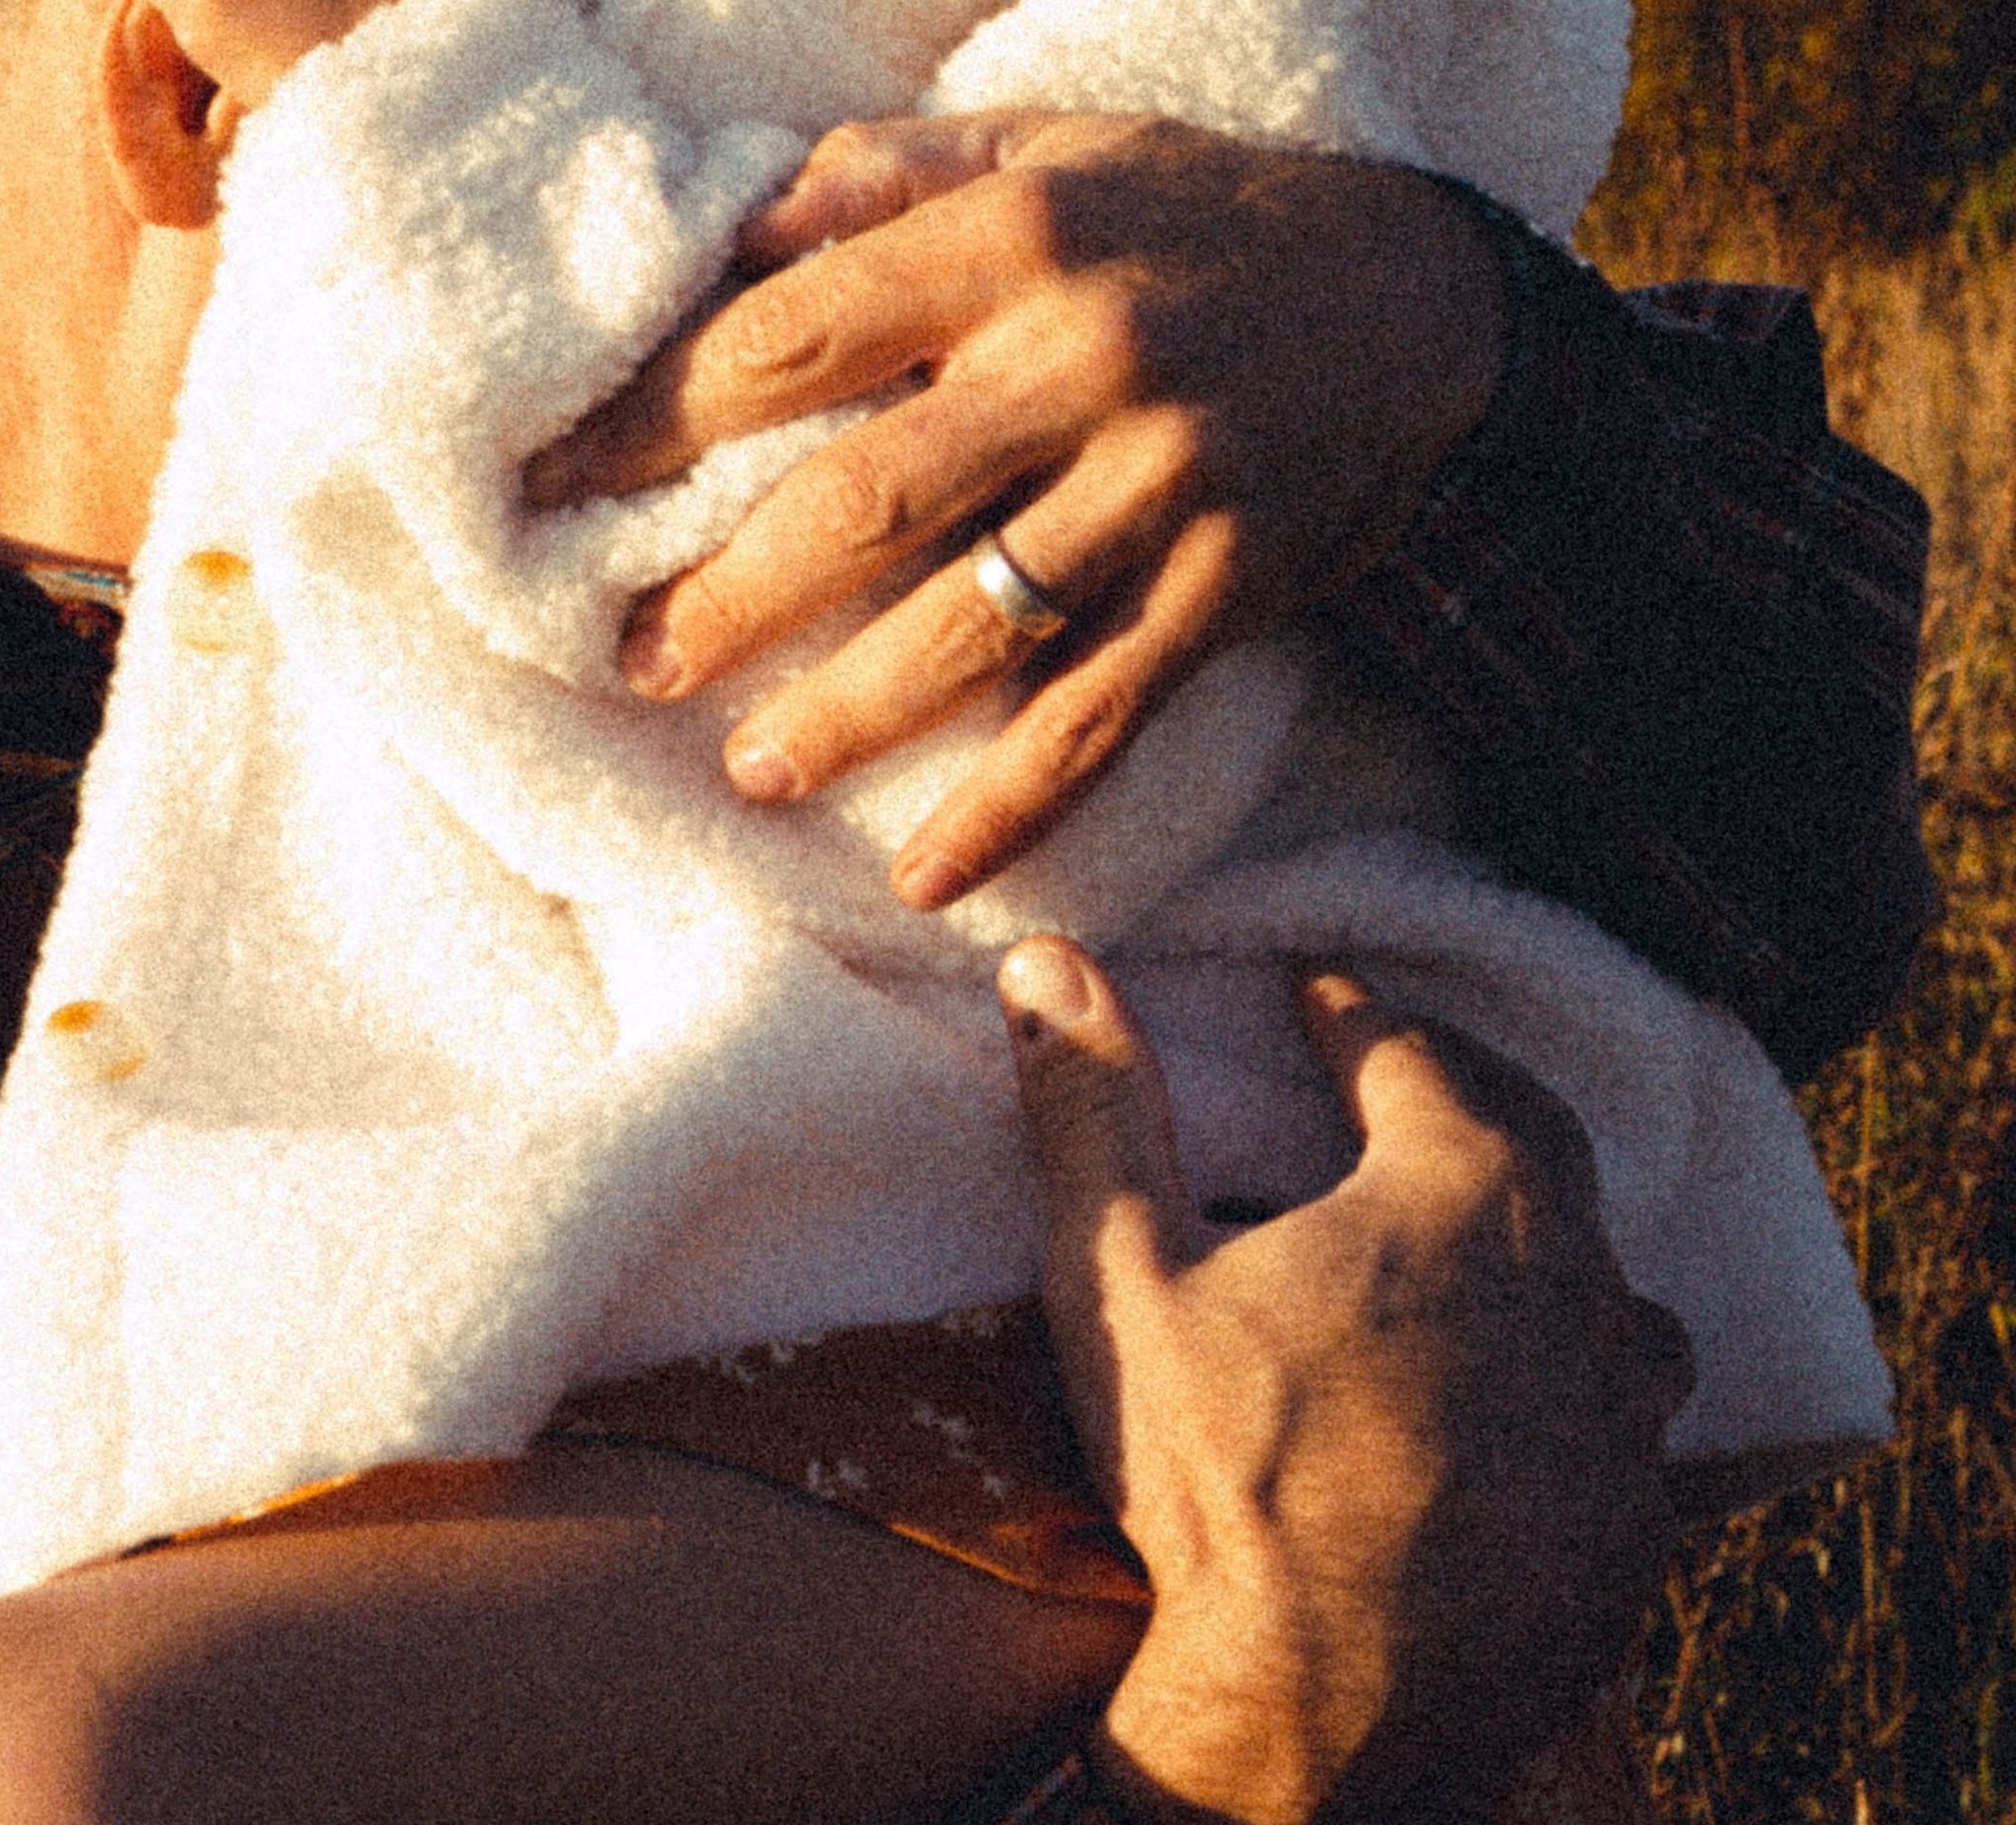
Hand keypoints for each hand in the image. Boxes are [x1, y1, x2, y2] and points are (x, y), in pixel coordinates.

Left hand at [526, 116, 1504, 906]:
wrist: (1424, 291)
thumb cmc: (1190, 210)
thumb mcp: (1046, 145)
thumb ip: (886, 172)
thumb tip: (731, 222)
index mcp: (1011, 236)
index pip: (793, 334)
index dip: (660, 415)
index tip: (557, 485)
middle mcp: (1084, 357)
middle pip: (866, 496)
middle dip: (729, 592)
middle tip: (628, 658)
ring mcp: (1166, 482)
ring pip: (975, 625)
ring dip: (848, 714)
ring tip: (747, 773)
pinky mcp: (1232, 585)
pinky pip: (1101, 715)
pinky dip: (1012, 805)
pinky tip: (926, 875)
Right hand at [1002, 940, 1689, 1822]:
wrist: (1308, 1724)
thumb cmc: (1214, 1481)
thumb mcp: (1121, 1271)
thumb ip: (1095, 1104)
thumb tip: (1049, 959)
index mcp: (1462, 1190)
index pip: (1410, 1051)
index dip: (1350, 1013)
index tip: (1313, 992)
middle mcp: (1576, 1283)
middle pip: (1534, 1139)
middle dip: (1464, 1091)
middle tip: (1403, 1073)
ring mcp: (1621, 1417)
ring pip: (1609, 1287)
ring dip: (1546, 1248)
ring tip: (1484, 1247)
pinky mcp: (1633, 1531)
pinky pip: (1621, 1426)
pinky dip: (1569, 1391)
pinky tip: (1518, 1408)